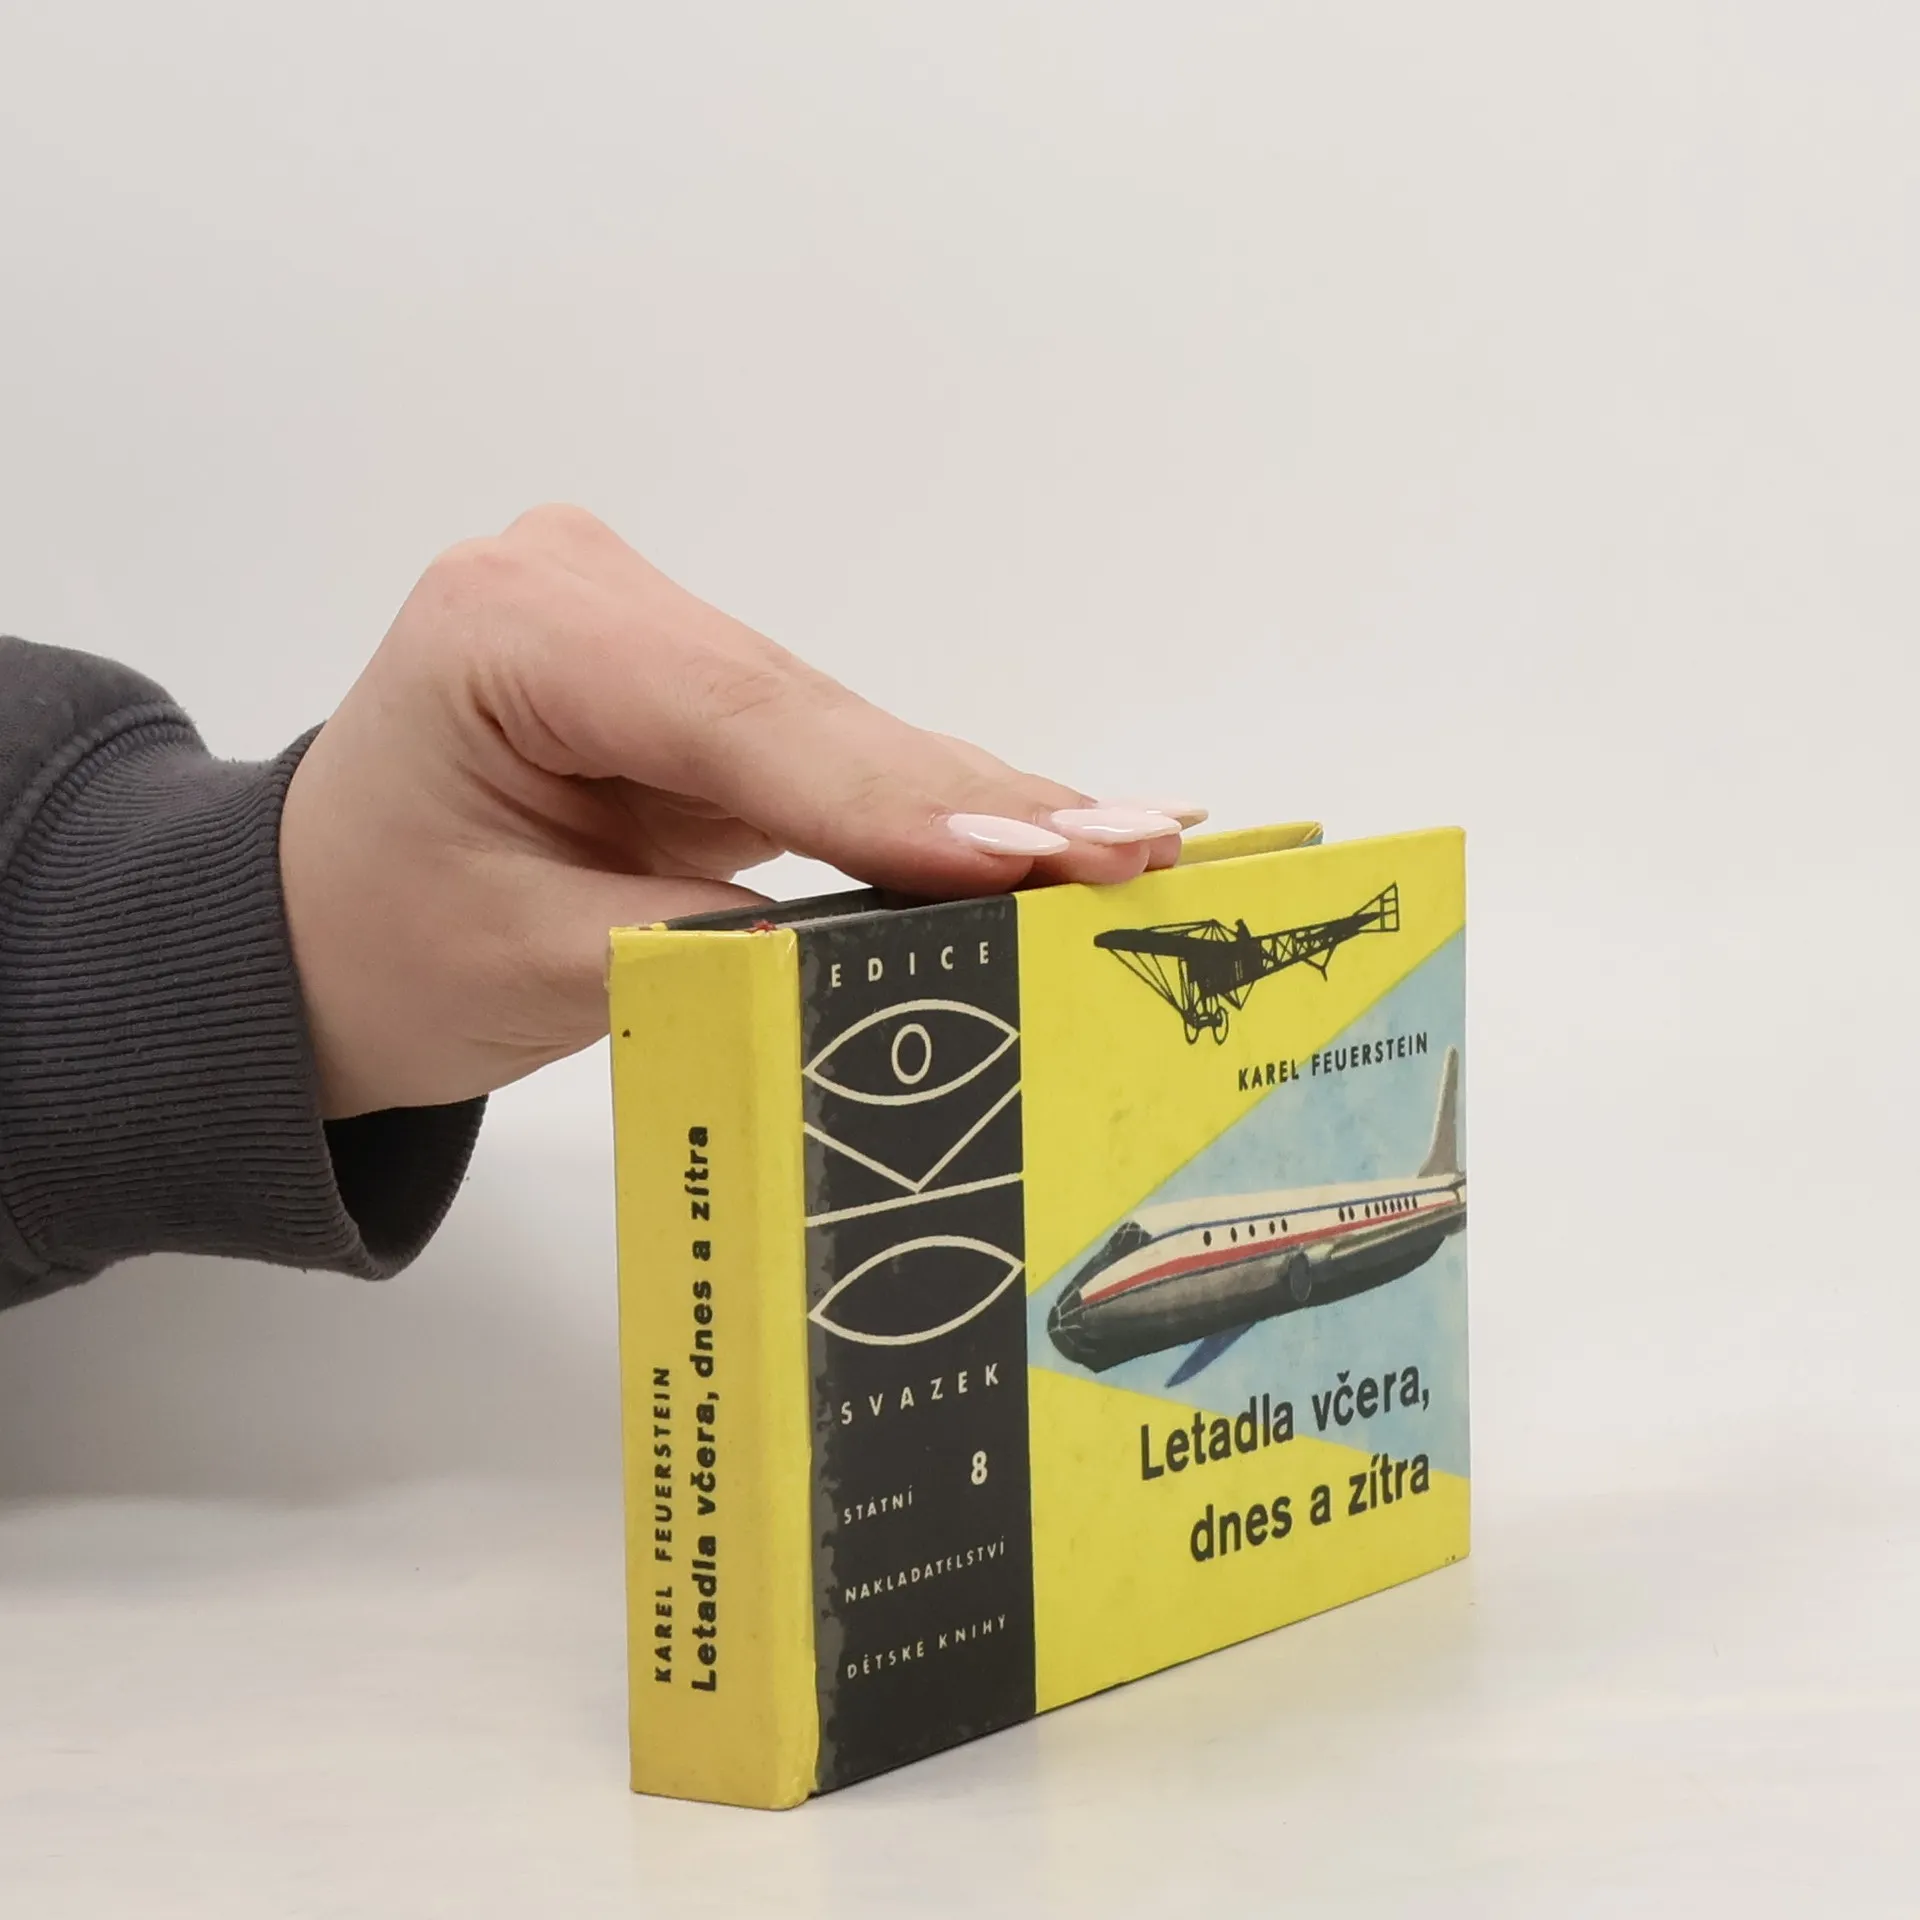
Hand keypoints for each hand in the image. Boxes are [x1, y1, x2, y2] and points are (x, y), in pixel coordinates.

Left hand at [279, 506, 1200, 1116]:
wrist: (312, 935)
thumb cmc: (376, 949)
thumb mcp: (530, 964)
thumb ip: (704, 944)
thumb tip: (888, 944)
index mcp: (508, 627)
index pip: (731, 714)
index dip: (888, 794)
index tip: (1026, 851)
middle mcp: (588, 593)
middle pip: (812, 711)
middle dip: (971, 798)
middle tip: (1136, 844)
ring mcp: (647, 628)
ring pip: (841, 727)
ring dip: (975, 803)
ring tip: (1128, 841)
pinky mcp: (694, 685)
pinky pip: (828, 750)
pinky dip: (927, 805)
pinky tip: (1047, 824)